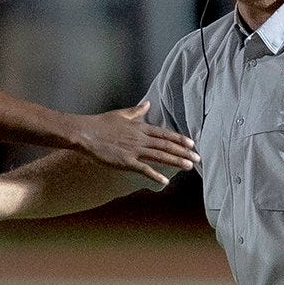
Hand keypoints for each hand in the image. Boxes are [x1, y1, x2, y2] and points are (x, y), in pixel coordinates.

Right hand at [71, 101, 197, 186]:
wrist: (85, 133)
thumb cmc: (100, 123)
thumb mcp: (121, 114)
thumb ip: (137, 111)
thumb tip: (148, 104)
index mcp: (140, 127)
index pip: (164, 133)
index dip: (179, 139)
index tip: (192, 144)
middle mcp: (140, 138)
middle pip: (167, 145)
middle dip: (184, 152)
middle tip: (197, 158)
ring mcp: (134, 150)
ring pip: (160, 156)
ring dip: (176, 161)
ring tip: (189, 166)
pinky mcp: (126, 161)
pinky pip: (144, 169)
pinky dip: (155, 175)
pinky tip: (165, 181)